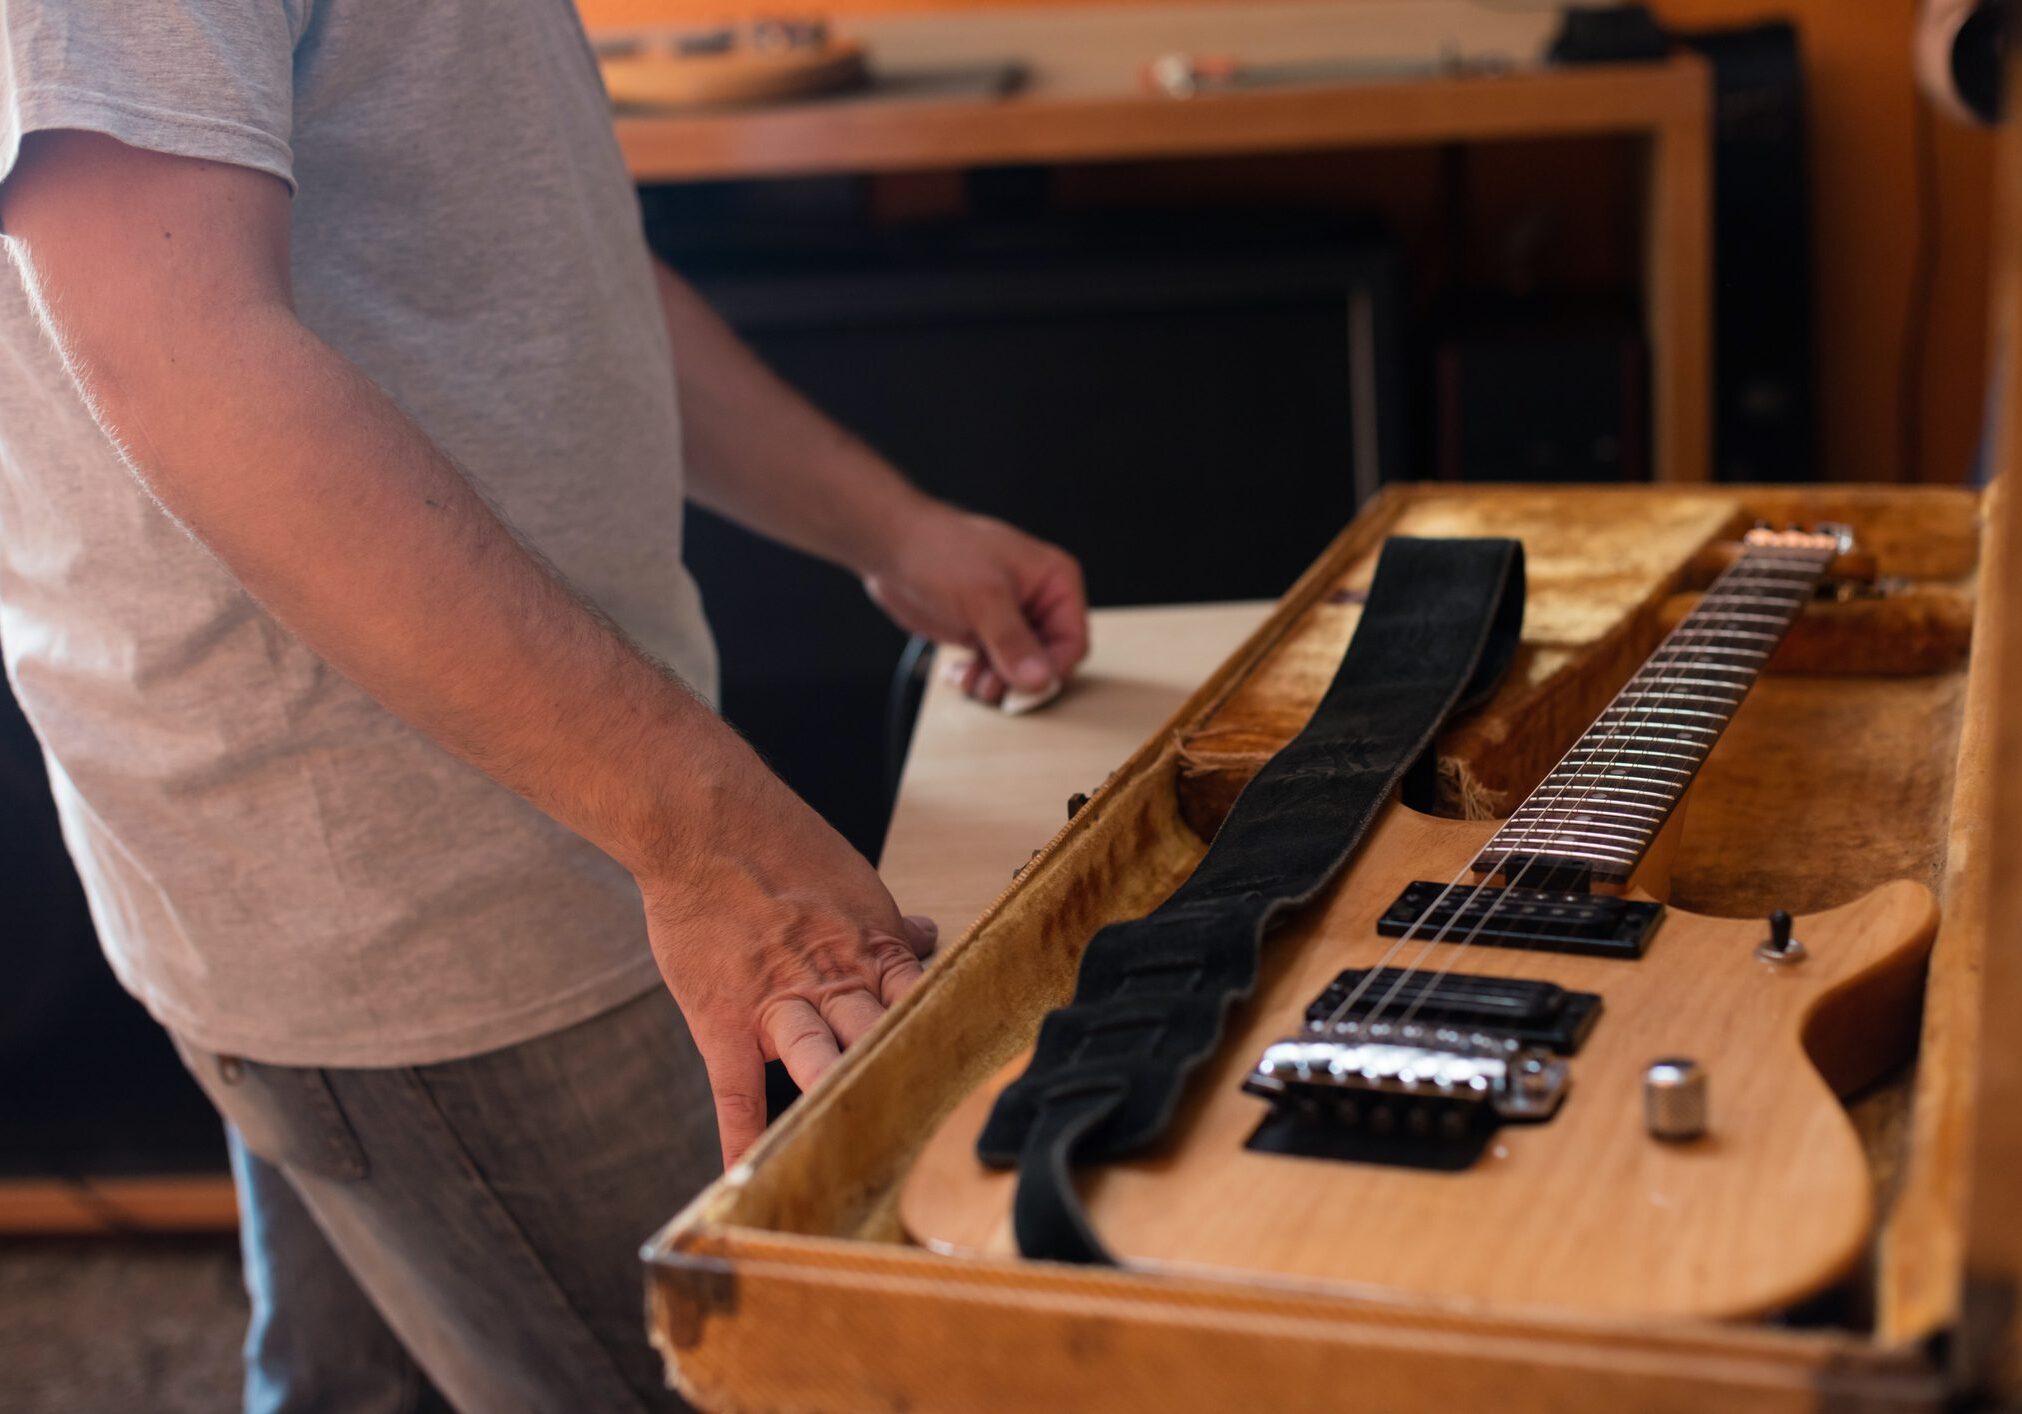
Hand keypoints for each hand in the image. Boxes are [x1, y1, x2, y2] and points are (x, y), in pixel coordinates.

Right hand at [639, 763, 936, 1165]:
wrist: (702, 824)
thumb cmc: (774, 844)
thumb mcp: (850, 879)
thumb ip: (886, 924)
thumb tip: (926, 936)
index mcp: (870, 946)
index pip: (922, 1002)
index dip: (945, 1039)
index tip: (965, 1080)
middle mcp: (833, 979)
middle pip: (880, 1039)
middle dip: (903, 1081)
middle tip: (929, 1130)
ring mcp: (776, 1004)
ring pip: (821, 1062)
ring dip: (841, 1100)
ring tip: (863, 1147)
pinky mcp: (724, 1020)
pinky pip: (736, 1090)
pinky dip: (743, 1136)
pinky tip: (750, 1173)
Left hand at [863, 503, 1089, 704]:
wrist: (893, 546)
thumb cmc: (939, 549)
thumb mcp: (983, 598)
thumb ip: (1013, 641)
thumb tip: (1040, 678)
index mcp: (1055, 581)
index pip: (1073, 641)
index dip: (1051, 669)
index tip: (1023, 686)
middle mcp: (1038, 601)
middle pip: (1047, 660)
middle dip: (1018, 679)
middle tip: (991, 687)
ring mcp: (1010, 618)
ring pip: (1019, 669)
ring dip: (995, 682)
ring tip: (972, 681)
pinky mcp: (984, 631)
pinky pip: (993, 667)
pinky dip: (978, 677)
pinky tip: (958, 674)